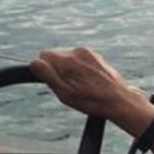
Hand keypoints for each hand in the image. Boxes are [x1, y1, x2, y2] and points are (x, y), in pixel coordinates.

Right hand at [29, 47, 150, 130]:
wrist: (119, 100)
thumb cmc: (92, 101)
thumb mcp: (65, 93)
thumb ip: (48, 76)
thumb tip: (34, 63)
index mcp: (68, 60)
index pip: (43, 56)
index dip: (45, 70)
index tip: (54, 82)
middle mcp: (78, 52)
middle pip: (56, 57)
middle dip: (58, 71)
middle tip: (69, 88)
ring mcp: (89, 53)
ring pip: (68, 60)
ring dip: (70, 71)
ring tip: (81, 88)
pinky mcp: (96, 57)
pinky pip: (80, 61)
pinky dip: (80, 71)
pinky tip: (89, 83)